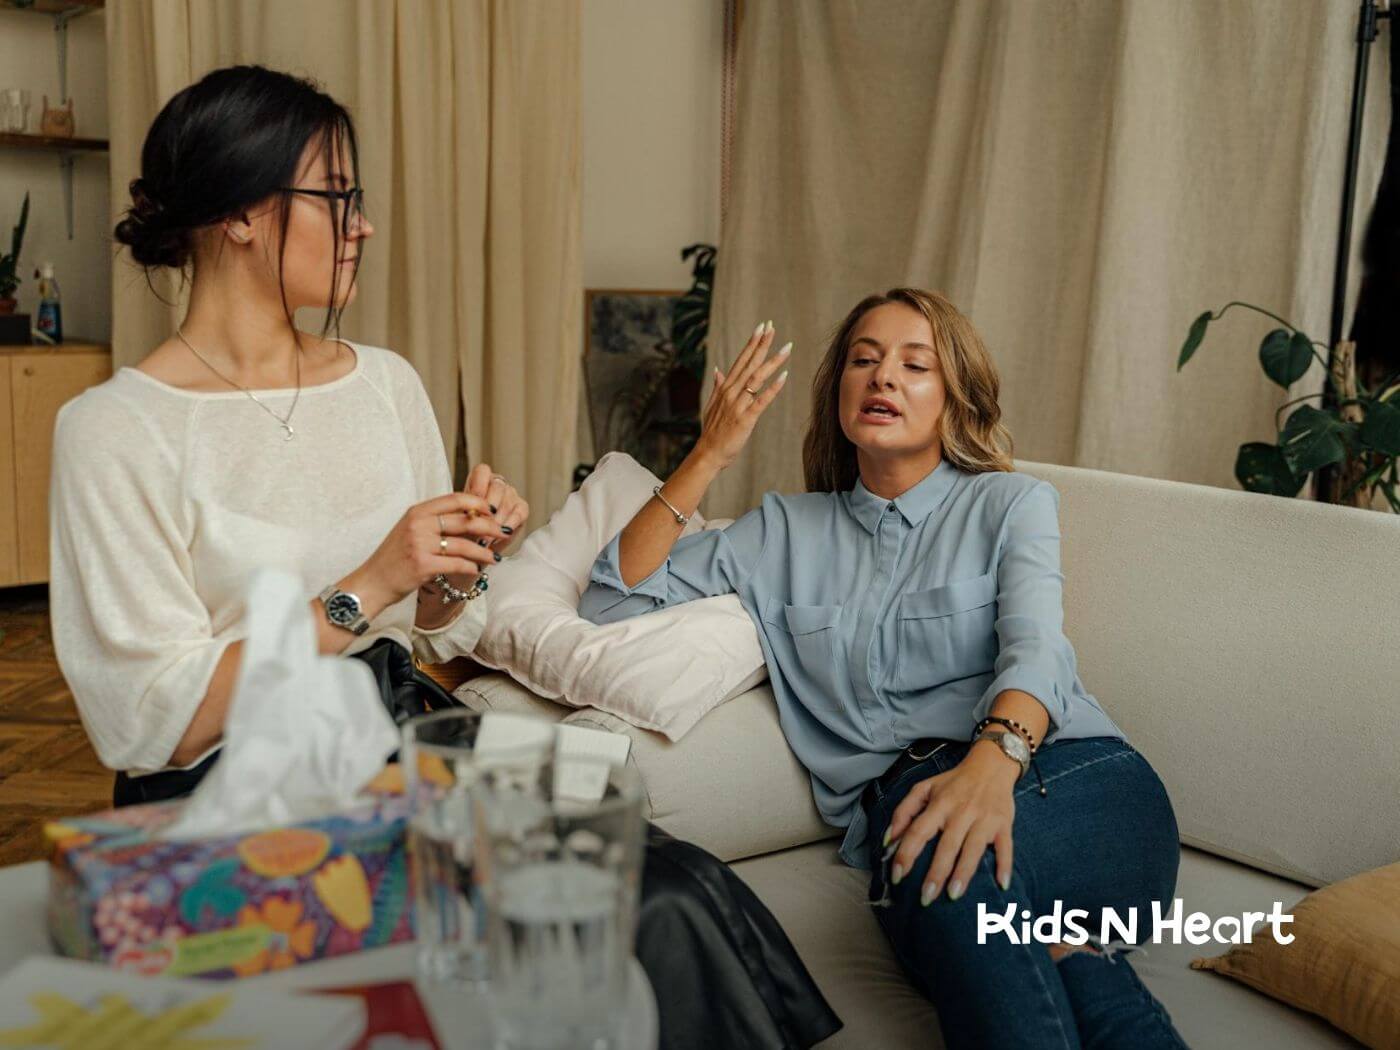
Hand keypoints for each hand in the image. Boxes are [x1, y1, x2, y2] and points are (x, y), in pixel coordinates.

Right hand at [351, 491, 509, 612]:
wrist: (372, 582)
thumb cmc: (395, 557)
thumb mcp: (411, 530)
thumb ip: (434, 521)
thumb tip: (469, 515)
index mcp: (417, 511)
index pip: (454, 499)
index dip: (478, 503)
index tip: (492, 511)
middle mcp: (418, 524)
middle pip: (464, 520)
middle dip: (489, 527)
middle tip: (502, 533)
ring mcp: (419, 544)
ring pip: (464, 544)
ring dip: (483, 552)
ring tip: (494, 558)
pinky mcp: (422, 565)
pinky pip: (456, 564)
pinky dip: (470, 567)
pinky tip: (477, 570)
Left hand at [465, 462, 528, 552]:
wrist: (475, 543)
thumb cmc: (464, 527)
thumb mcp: (458, 517)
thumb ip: (465, 510)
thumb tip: (472, 513)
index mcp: (479, 478)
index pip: (483, 471)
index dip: (479, 487)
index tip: (473, 506)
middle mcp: (496, 483)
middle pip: (497, 487)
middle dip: (488, 508)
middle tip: (480, 525)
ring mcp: (511, 494)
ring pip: (507, 502)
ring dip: (497, 521)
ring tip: (488, 535)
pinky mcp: (522, 508)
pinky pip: (519, 513)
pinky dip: (509, 525)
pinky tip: (501, 534)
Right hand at [692, 320, 790, 470]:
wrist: (708, 452)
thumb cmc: (713, 430)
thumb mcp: (713, 404)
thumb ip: (717, 385)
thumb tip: (718, 370)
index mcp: (725, 387)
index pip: (741, 360)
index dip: (752, 343)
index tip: (762, 327)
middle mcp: (731, 392)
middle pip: (749, 363)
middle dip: (761, 344)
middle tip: (772, 327)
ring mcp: (738, 404)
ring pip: (757, 378)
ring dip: (772, 362)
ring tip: (786, 348)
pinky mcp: (746, 418)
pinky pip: (761, 400)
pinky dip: (773, 388)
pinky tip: (784, 376)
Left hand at [884, 742, 1018, 905]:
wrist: (991, 765)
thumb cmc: (954, 782)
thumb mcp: (924, 788)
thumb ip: (904, 811)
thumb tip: (889, 839)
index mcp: (939, 805)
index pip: (918, 831)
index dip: (906, 853)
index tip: (896, 875)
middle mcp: (961, 812)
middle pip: (946, 846)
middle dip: (935, 873)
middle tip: (926, 897)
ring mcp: (984, 819)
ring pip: (973, 849)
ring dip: (963, 873)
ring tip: (953, 894)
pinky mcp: (1004, 824)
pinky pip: (1006, 847)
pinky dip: (1005, 865)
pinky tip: (1002, 884)